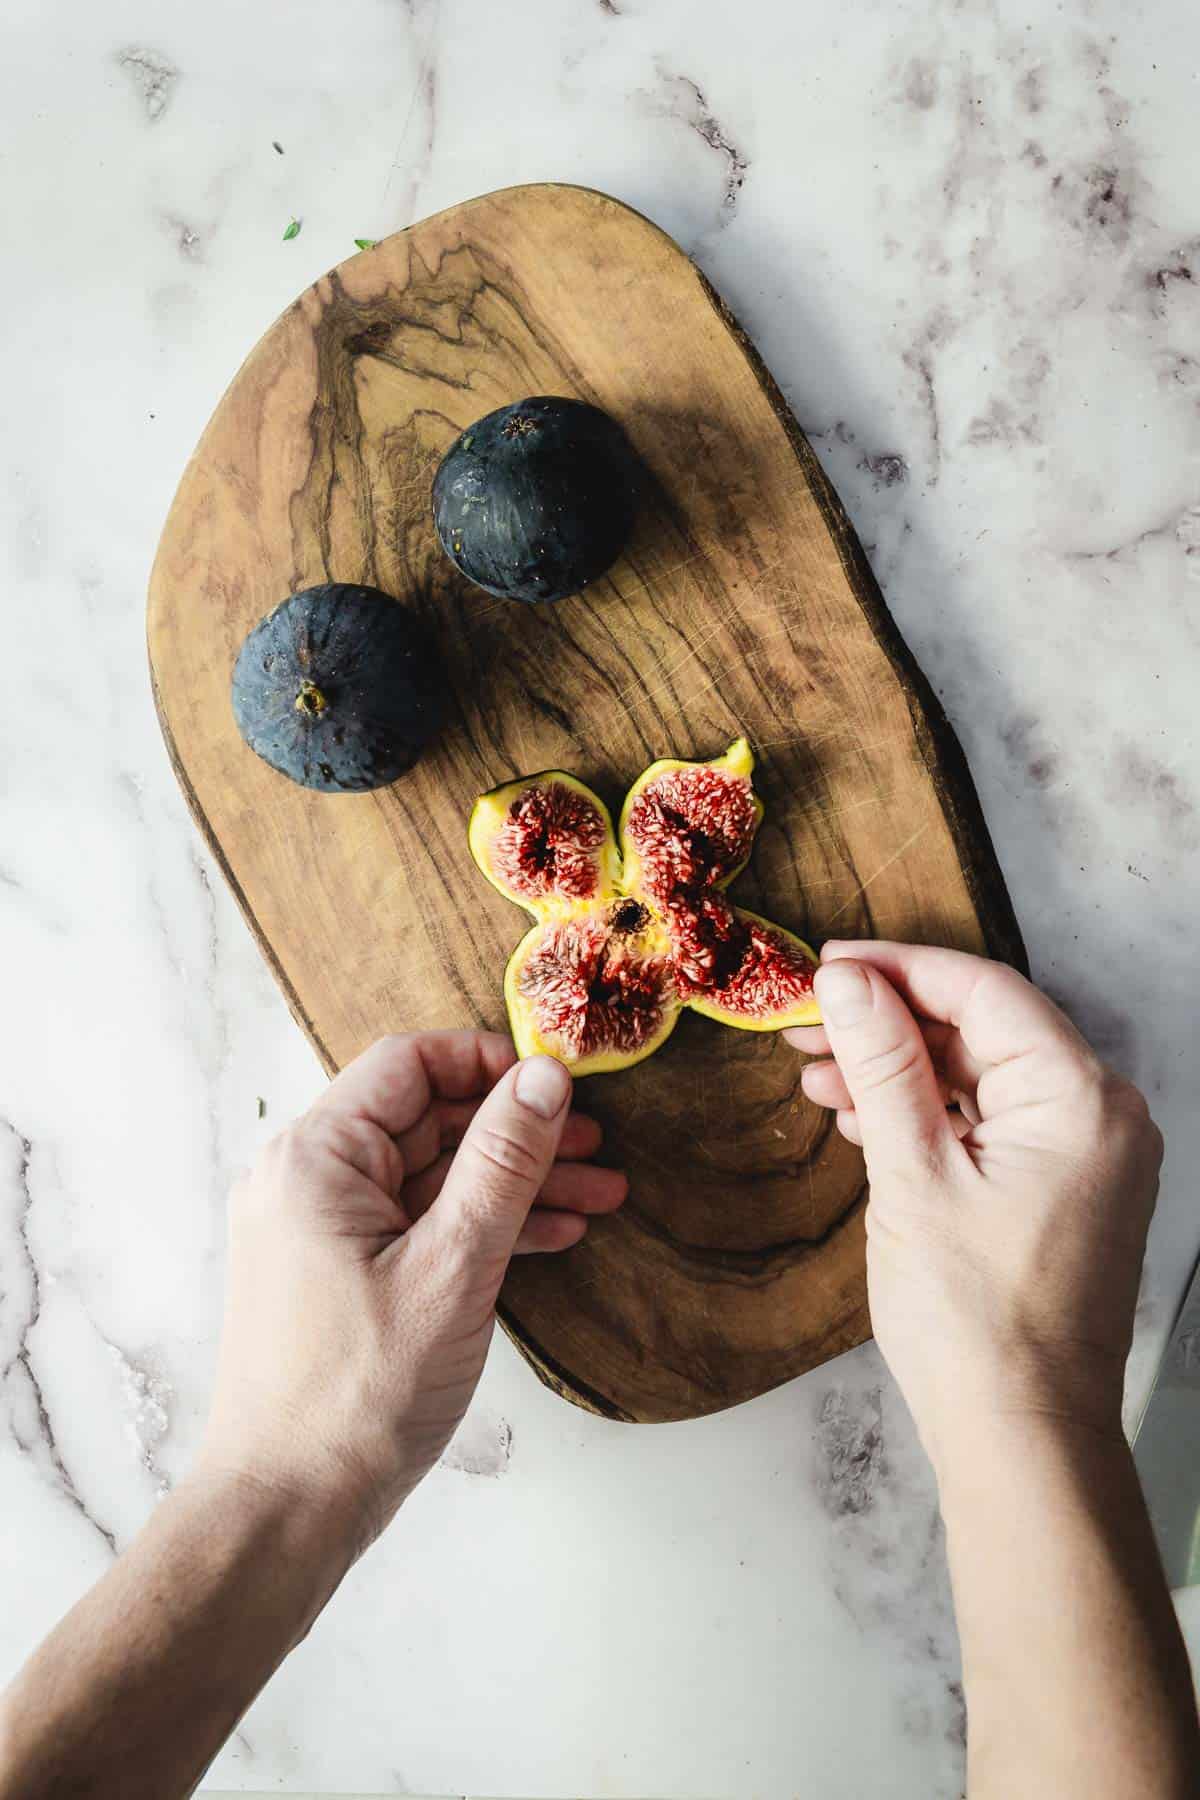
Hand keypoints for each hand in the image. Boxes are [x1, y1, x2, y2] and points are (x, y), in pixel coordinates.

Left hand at [197, 1033, 624, 1552]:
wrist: (288, 1510)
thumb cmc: (360, 1393)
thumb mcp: (453, 1266)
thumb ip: (503, 1162)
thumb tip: (544, 1075)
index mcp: (314, 1158)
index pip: (409, 1064)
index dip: (491, 1062)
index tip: (562, 1085)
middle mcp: (306, 1180)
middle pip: (426, 1119)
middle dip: (518, 1131)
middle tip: (600, 1144)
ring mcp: (319, 1230)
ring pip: (430, 1175)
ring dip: (514, 1182)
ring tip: (602, 1194)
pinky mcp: (338, 1274)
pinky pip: (418, 1223)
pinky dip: (481, 1225)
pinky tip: (553, 1235)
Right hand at [787, 943, 1162, 1464]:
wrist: (1019, 1438)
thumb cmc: (973, 1320)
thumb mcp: (913, 1175)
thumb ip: (882, 1064)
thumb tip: (847, 979)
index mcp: (1081, 1099)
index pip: (983, 991)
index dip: (898, 968)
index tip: (825, 964)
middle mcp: (1101, 1115)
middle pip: (983, 1030)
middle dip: (889, 1024)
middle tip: (805, 1023)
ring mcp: (1086, 1155)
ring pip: (981, 1077)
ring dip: (899, 1072)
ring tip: (817, 1079)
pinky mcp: (1062, 1189)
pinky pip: (991, 1123)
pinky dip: (928, 1116)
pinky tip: (864, 1121)